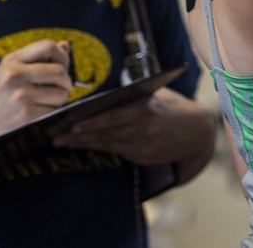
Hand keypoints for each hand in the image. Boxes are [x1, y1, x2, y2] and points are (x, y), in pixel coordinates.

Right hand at [0, 39, 72, 146]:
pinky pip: (55, 109)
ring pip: (61, 92)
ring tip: (47, 100)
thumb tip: (66, 45)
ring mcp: (20, 95)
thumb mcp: (13, 69)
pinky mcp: (26, 114)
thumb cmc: (1, 94)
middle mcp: (15, 74)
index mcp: (12, 59)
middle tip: (60, 88)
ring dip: (61, 97)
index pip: (48, 46)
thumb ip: (39, 57)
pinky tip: (40, 111)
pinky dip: (53, 111)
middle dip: (66, 81)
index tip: (62, 66)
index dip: (62, 56)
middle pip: (60, 71)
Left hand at [51, 87, 214, 170]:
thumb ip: (130, 97)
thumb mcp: (154, 94)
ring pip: (106, 144)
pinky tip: (84, 146)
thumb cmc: (172, 106)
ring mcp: (143, 145)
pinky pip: (116, 152)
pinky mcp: (143, 157)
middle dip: (77, 135)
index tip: (69, 123)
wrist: (197, 131)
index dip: (89, 122)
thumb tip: (100, 99)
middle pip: (104, 133)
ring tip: (62, 142)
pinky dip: (99, 148)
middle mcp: (143, 128)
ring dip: (82, 144)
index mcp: (145, 108)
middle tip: (55, 136)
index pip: (111, 116)